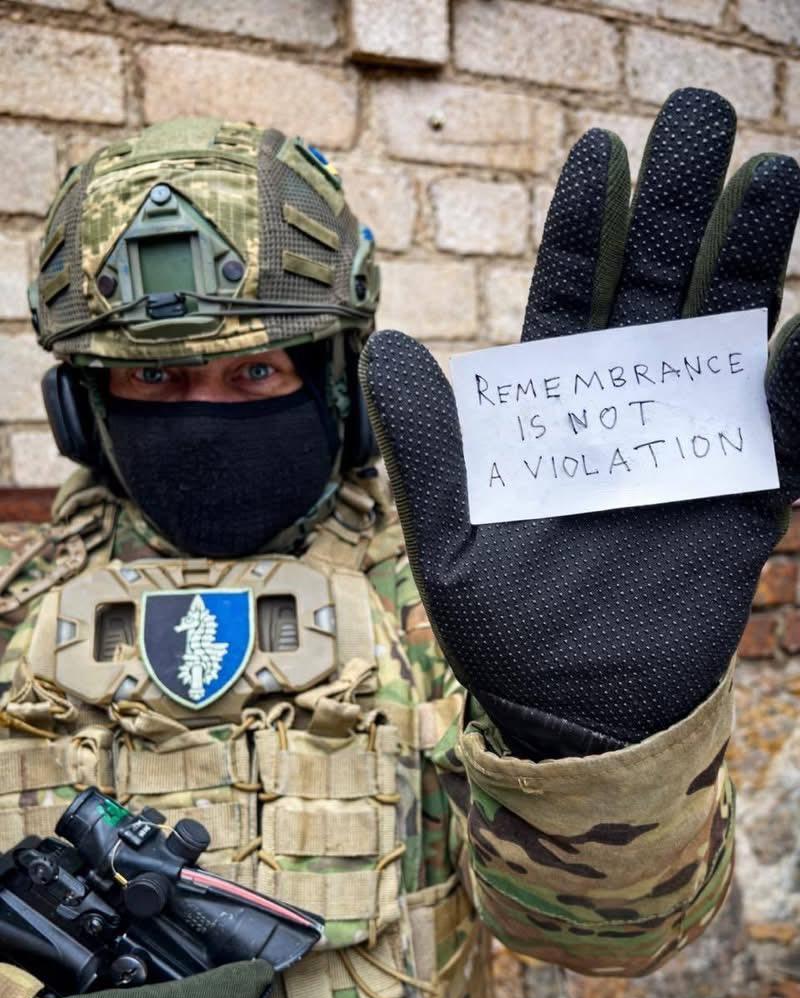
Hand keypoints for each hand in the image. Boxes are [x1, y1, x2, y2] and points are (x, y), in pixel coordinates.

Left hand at [361, 88, 799, 756]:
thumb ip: (430, 448)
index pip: (572, 295)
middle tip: (699, 116)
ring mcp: (686, 447)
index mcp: (552, 411)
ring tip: (771, 174)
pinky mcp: (742, 498)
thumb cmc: (501, 634)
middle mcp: (622, 412)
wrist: (573, 716)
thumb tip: (391, 347)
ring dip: (747, 256)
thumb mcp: (447, 541)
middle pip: (655, 289)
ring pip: (723, 334)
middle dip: (677, 204)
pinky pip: (782, 426)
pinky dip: (797, 376)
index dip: (586, 226)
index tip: (602, 153)